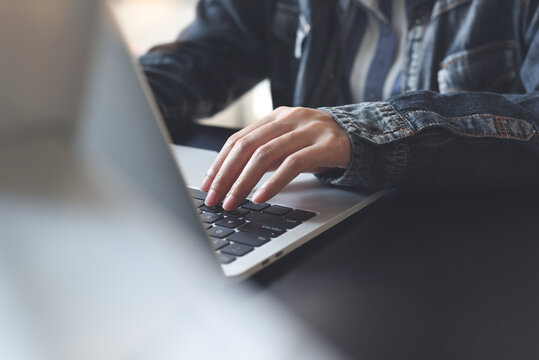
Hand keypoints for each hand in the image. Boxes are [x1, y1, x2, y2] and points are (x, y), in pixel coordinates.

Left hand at [200, 106, 350, 209]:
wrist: (362, 137)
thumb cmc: (319, 145)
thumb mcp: (289, 144)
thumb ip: (264, 154)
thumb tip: (231, 177)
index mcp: (276, 116)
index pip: (239, 139)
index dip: (219, 162)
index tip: (207, 184)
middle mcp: (290, 118)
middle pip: (247, 146)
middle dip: (226, 174)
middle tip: (215, 197)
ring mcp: (309, 130)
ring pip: (266, 155)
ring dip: (244, 182)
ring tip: (233, 201)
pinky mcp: (326, 145)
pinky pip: (293, 164)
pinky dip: (273, 183)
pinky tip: (260, 197)